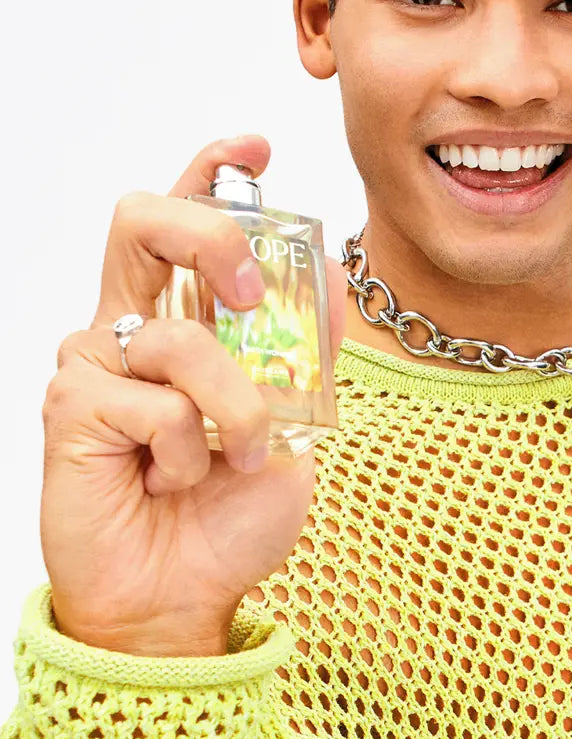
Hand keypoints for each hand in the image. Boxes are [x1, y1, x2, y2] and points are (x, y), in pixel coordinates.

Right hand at [41, 137, 346, 655]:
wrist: (185, 592)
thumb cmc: (230, 507)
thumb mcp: (297, 420)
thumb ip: (308, 351)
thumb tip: (335, 277)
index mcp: (183, 319)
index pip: (184, 222)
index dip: (212, 172)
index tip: (255, 145)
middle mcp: (131, 326)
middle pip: (141, 221)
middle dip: (207, 235)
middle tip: (247, 293)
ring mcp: (94, 363)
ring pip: (176, 337)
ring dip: (236, 403)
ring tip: (239, 455)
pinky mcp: (69, 407)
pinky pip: (153, 402)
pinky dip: (191, 447)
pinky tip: (174, 479)